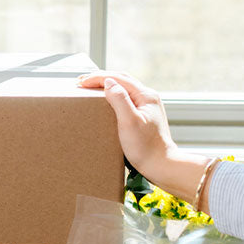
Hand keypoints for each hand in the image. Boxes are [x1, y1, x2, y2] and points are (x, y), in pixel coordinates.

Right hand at [77, 71, 213, 210]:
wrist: (161, 165)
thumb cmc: (146, 148)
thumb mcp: (129, 123)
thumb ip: (120, 100)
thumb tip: (108, 83)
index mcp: (145, 96)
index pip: (118, 78)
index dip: (98, 78)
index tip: (81, 82)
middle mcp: (148, 98)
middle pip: (122, 80)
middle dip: (101, 78)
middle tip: (82, 82)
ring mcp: (147, 107)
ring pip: (124, 89)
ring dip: (107, 86)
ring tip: (91, 89)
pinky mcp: (144, 116)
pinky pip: (127, 100)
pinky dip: (113, 96)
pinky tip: (106, 102)